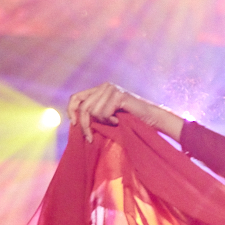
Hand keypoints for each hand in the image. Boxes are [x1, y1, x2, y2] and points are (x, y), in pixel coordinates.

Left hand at [67, 83, 185, 141]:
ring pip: (93, 111)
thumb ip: (94, 112)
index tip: (73, 124)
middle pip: (84, 107)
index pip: (76, 97)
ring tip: (114, 123)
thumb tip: (73, 119)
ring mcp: (111, 89)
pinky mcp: (118, 95)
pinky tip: (118, 120)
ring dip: (102, 122)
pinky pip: (103, 112)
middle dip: (85, 125)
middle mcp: (104, 86)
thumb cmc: (132, 120)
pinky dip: (110, 121)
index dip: (71, 110)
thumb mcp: (108, 115)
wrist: (153, 119)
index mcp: (100, 89)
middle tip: (90, 138)